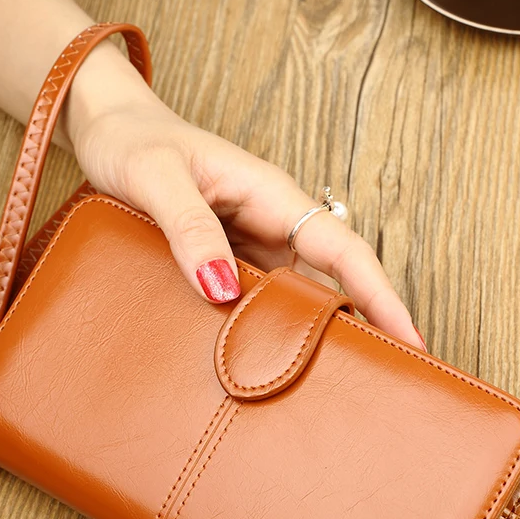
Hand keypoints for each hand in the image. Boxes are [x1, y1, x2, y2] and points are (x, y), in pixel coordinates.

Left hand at [65, 45, 425, 350]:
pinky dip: (264, 328)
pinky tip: (259, 358)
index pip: (343, 250)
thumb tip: (222, 290)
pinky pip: (257, 299)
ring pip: (294, 295)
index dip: (380, 294)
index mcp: (271, 196)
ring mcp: (251, 246)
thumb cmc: (135, 143)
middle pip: (331, 280)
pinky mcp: (229, 262)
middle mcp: (271, 224)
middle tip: (374, 380)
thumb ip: (190, 230)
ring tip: (321, 383)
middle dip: (358, 324)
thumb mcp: (157, 179)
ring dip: (307, 333)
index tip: (409, 338)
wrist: (109, 135)